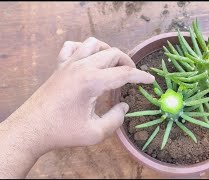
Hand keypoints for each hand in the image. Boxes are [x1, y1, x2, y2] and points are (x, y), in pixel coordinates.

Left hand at [5, 37, 154, 153]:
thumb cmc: (63, 132)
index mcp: (92, 81)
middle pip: (112, 53)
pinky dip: (84, 48)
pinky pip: (72, 46)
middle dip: (127, 62)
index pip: (124, 73)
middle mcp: (82, 66)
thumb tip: (124, 106)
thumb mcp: (95, 132)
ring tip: (113, 64)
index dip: (141, 76)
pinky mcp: (59, 66)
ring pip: (94, 44)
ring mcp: (69, 63)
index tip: (151, 80)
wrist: (32, 129)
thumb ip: (116, 119)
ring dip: (108, 51)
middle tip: (133, 76)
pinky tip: (88, 59)